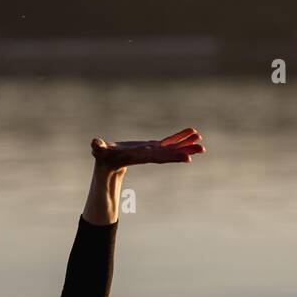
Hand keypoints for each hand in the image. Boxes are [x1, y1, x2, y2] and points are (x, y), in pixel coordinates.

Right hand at [90, 128, 204, 168]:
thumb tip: (94, 143)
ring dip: (187, 144)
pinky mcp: (153, 147)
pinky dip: (180, 137)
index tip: (186, 158)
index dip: (172, 156)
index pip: (158, 157)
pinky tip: (192, 132)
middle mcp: (150, 155)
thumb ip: (98, 148)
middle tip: (202, 149)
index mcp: (140, 156)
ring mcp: (153, 152)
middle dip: (186, 151)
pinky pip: (169, 142)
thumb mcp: (99, 151)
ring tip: (201, 139)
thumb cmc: (102, 157)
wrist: (108, 164)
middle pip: (170, 154)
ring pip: (173, 148)